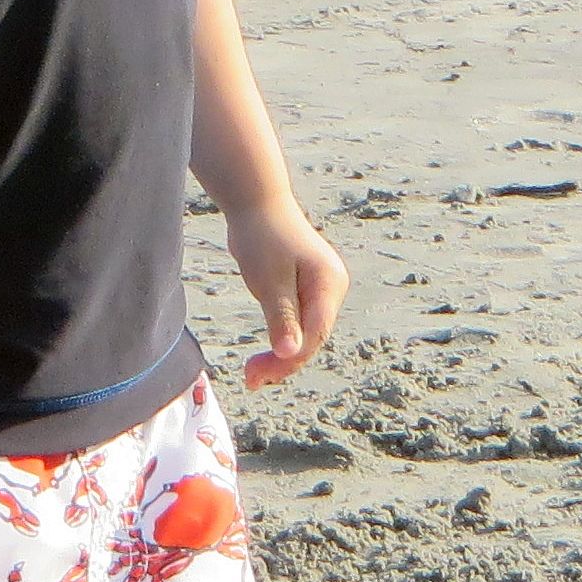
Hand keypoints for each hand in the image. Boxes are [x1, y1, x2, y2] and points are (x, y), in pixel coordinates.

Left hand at [225, 196, 349, 390]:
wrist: (257, 202)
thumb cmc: (262, 236)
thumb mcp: (269, 280)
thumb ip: (282, 317)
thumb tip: (290, 353)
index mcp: (328, 284)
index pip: (315, 335)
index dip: (288, 360)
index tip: (256, 375)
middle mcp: (331, 288)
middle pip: (313, 338)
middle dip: (283, 361)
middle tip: (250, 379)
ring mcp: (321, 288)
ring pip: (305, 333)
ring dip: (282, 354)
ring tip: (253, 372)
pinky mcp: (307, 288)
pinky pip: (298, 321)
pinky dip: (281, 338)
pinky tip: (264, 354)